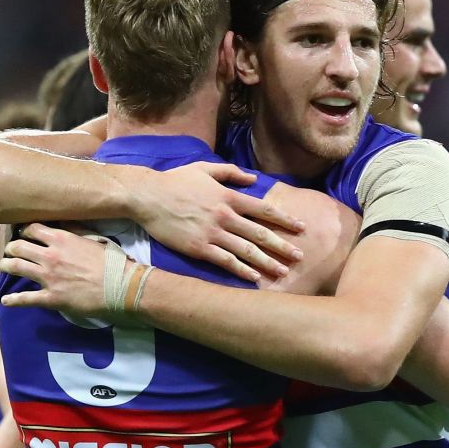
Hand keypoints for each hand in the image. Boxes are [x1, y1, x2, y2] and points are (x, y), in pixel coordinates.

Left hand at [0, 224, 117, 316]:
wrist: (122, 288)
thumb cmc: (113, 262)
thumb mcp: (94, 239)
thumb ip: (75, 230)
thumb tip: (62, 220)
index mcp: (61, 239)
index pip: (31, 229)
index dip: (23, 230)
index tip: (21, 234)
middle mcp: (50, 256)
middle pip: (18, 247)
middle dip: (10, 248)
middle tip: (10, 251)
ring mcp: (49, 278)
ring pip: (15, 268)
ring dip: (5, 266)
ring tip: (3, 267)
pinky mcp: (51, 298)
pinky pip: (25, 298)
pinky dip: (13, 300)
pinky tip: (5, 301)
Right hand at [129, 162, 301, 282]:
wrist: (148, 197)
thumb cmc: (175, 181)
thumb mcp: (205, 169)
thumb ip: (231, 172)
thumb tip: (254, 179)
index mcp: (228, 196)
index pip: (264, 209)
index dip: (284, 219)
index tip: (300, 228)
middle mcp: (225, 216)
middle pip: (260, 233)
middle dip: (282, 245)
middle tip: (300, 256)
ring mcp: (212, 233)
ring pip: (246, 250)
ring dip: (267, 262)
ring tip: (283, 272)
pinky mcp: (199, 248)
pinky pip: (226, 261)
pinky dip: (242, 270)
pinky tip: (255, 278)